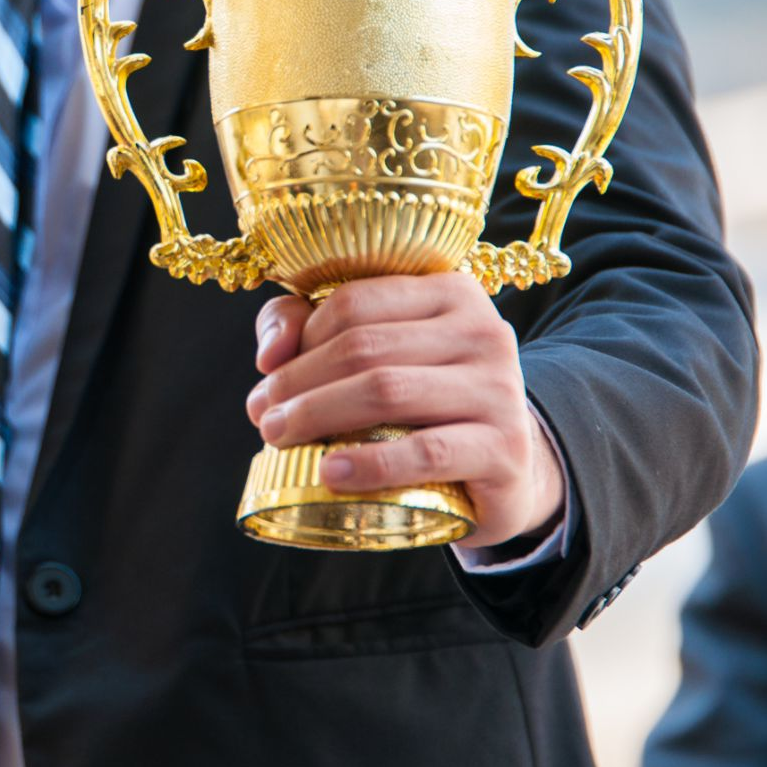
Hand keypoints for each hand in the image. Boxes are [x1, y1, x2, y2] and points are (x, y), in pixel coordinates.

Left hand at [244, 274, 564, 551]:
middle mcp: (483, 331)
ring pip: (389, 390)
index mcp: (450, 293)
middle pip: (365, 346)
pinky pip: (426, 451)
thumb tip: (269, 354)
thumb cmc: (425, 405)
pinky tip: (330, 473)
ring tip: (278, 438)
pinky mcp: (503, 447)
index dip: (300, 339)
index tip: (266, 379)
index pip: (355, 302)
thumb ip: (307, 330)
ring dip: (318, 414)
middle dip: (298, 381)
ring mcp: (499, 388)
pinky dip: (371, 463)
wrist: (504, 468)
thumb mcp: (377, 356)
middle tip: (261, 416)